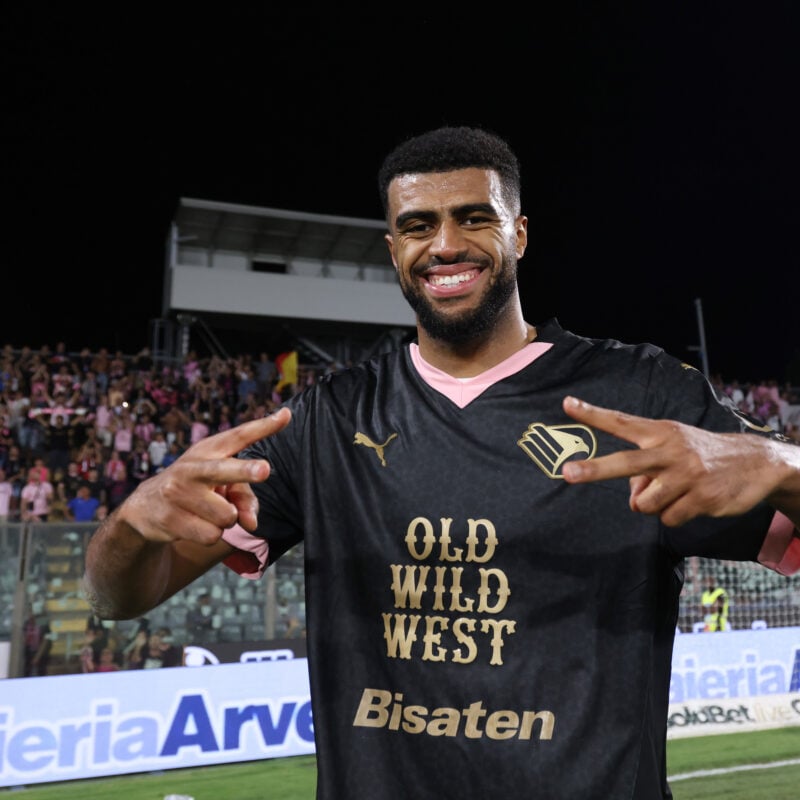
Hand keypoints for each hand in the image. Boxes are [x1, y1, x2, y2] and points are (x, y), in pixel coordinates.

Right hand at [116, 407, 290, 544]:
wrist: (146, 508)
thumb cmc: (196, 489)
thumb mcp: (218, 484)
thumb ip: (244, 497)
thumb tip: (252, 524)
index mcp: (208, 450)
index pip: (239, 436)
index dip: (263, 427)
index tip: (286, 416)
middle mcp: (192, 468)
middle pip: (225, 470)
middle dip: (245, 471)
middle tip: (265, 469)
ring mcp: (178, 493)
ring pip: (227, 516)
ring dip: (225, 521)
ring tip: (206, 511)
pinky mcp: (170, 519)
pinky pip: (212, 535)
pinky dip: (209, 535)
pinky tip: (193, 524)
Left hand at [560, 396, 789, 526]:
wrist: (755, 462)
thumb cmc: (699, 455)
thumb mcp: (671, 449)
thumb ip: (644, 469)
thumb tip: (633, 500)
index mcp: (659, 432)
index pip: (620, 422)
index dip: (593, 414)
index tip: (567, 404)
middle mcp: (670, 450)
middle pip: (625, 463)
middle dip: (594, 469)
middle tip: (566, 473)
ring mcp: (686, 475)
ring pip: (643, 504)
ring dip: (653, 504)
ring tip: (675, 491)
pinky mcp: (701, 498)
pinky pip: (667, 518)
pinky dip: (674, 515)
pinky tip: (692, 500)